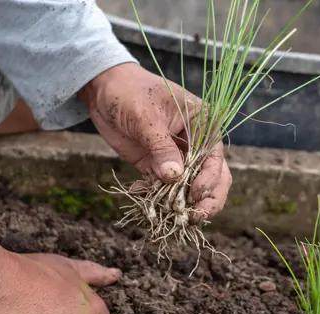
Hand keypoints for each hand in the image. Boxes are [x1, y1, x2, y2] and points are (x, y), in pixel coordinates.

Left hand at [79, 62, 231, 221]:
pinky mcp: (158, 166)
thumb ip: (161, 147)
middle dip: (207, 200)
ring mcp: (178, 156)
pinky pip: (165, 189)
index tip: (194, 194)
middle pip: (214, 177)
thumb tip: (175, 178)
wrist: (103, 90)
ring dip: (181, 203)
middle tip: (192, 217)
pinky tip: (138, 191)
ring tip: (167, 212)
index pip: (215, 157)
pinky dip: (155, 197)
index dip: (209, 179)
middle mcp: (196, 142)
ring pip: (191, 187)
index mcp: (203, 123)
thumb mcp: (145, 117)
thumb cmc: (129, 92)